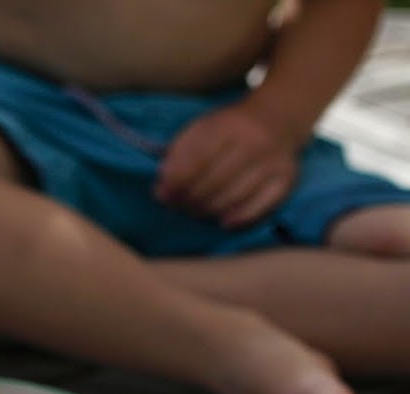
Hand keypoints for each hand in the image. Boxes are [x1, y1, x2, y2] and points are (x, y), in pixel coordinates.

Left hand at [155, 101, 300, 228]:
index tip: (162, 194)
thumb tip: (163, 189)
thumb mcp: (201, 129)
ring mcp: (274, 161)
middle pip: (214, 182)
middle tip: (177, 206)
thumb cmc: (229, 128)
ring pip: (234, 197)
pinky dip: (239, 218)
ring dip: (208, 211)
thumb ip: (179, 154)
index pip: (197, 160)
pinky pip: (261, 207)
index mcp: (229, 125)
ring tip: (195, 211)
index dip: (176, 182)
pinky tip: (223, 221)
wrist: (278, 117)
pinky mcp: (287, 178)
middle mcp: (255, 142)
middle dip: (188, 200)